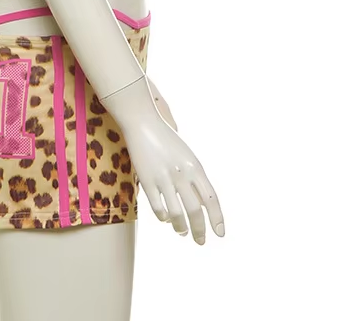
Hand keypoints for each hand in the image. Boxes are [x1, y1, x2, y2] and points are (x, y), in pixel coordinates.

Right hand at [102, 78, 224, 243]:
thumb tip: (203, 205)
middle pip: (195, 210)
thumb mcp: (187, 156)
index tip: (220, 233)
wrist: (143, 123)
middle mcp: (182, 173)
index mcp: (195, 166)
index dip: (217, 218)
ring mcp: (164, 177)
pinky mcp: (147, 180)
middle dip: (200, 229)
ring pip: (176, 213)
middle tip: (201, 241)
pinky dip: (164, 217)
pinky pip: (158, 207)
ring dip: (181, 227)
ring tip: (182, 232)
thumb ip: (195, 178)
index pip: (211, 199)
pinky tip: (166, 219)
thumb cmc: (166, 140)